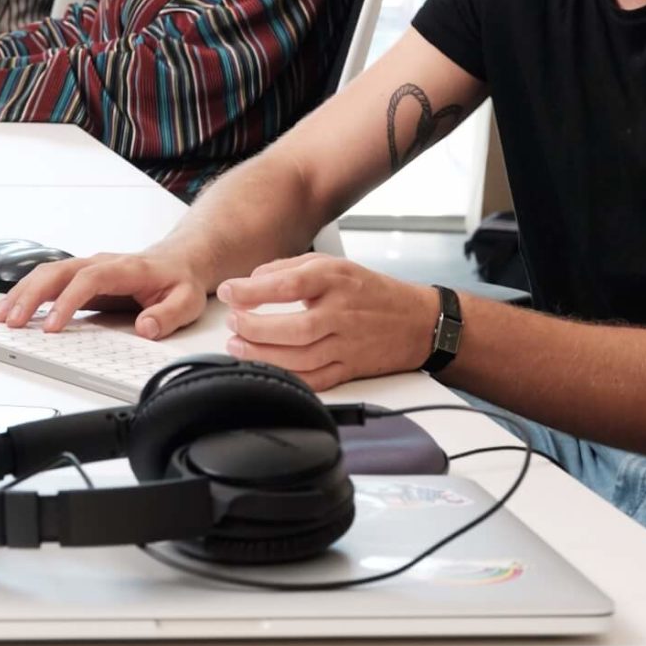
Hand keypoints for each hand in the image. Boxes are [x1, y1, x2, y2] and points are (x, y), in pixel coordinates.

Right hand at [0, 250, 209, 338]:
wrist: (181, 259)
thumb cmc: (180, 279)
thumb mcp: (186, 301)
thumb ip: (167, 315)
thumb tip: (145, 327)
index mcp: (125, 269)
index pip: (88, 280)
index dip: (67, 302)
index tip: (52, 326)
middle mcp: (101, 263)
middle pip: (58, 272)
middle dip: (31, 296)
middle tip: (12, 322)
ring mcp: (89, 268)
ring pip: (48, 273)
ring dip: (22, 293)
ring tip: (2, 316)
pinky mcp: (82, 277)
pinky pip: (49, 280)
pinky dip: (28, 292)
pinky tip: (13, 307)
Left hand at [216, 255, 438, 391]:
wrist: (417, 322)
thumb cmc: (370, 291)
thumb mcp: (334, 265)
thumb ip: (290, 268)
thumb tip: (251, 280)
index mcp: (337, 280)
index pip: (289, 284)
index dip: (252, 290)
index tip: (228, 292)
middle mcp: (343, 313)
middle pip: (294, 328)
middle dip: (254, 329)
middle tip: (232, 324)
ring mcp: (348, 345)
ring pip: (301, 358)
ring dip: (263, 355)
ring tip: (238, 347)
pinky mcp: (350, 369)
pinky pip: (315, 380)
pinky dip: (287, 377)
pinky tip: (267, 368)